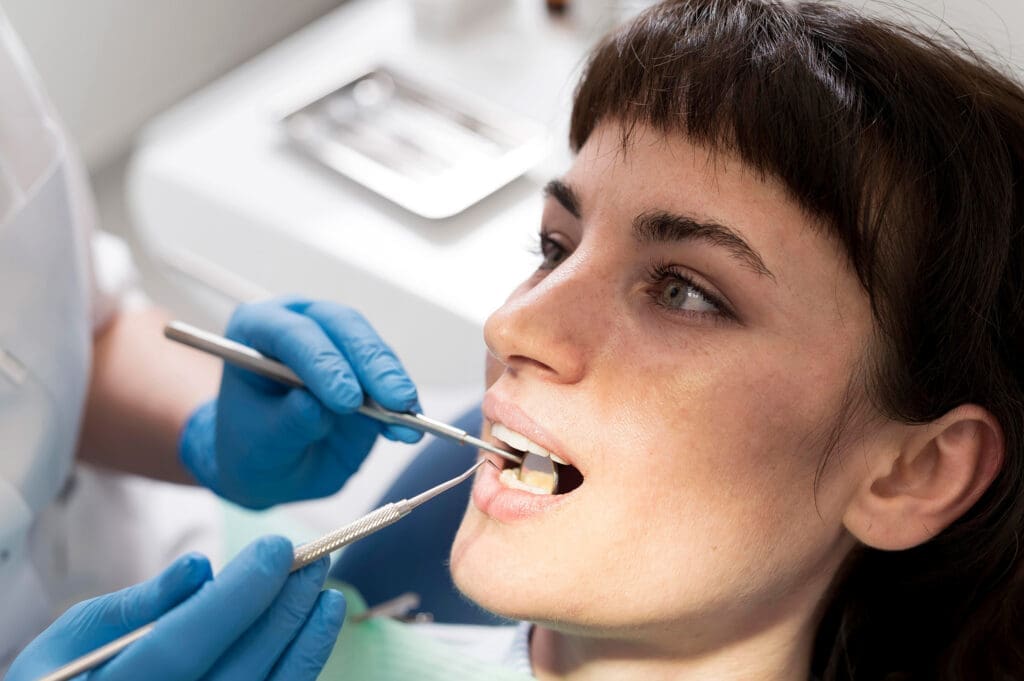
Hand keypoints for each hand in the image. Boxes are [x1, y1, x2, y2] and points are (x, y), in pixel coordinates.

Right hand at [6, 536, 343, 680]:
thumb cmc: (66, 678)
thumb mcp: (75, 638)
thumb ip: (138, 605)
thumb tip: (201, 567)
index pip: (183, 644)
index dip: (237, 595)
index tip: (280, 546)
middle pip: (237, 669)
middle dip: (282, 609)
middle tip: (314, 559)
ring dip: (303, 642)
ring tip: (325, 594)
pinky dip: (300, 669)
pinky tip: (315, 630)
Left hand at [179, 298, 422, 508]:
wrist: (272, 463)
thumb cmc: (253, 447)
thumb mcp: (259, 445)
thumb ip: (286, 423)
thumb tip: (316, 407)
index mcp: (258, 327)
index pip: (293, 333)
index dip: (322, 362)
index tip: (346, 399)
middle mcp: (301, 323)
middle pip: (343, 327)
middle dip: (373, 365)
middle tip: (396, 400)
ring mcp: (339, 343)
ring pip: (374, 349)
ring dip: (394, 382)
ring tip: (409, 418)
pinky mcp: (368, 368)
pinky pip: (391, 379)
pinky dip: (403, 404)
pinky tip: (411, 426)